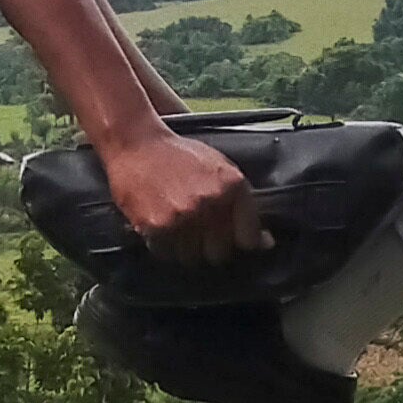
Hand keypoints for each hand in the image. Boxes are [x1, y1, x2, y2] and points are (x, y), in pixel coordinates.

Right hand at [103, 127, 267, 265]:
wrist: (136, 144)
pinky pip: (167, 254)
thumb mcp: (220, 168)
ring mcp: (183, 216)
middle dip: (212, 248)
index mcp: (233, 186)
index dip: (241, 243)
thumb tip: (265, 243)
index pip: (248, 238)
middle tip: (201, 235)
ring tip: (179, 229)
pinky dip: (165, 246)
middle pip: (220, 253)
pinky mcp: (156, 226)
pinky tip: (162, 227)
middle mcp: (211, 202)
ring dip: (186, 249)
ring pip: (192, 258)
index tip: (235, 241)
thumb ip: (243, 204)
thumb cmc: (179, 156)